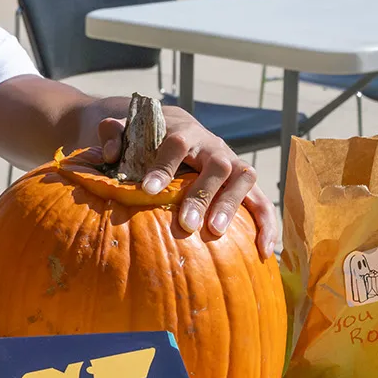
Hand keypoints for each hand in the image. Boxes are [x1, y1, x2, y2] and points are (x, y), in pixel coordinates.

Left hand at [98, 109, 279, 257]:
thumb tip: (110, 152)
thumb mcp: (128, 128)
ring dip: (232, 206)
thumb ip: (114, 132)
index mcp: (183, 131)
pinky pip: (262, 201)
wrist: (175, 126)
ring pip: (243, 179)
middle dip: (203, 194)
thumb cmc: (147, 135)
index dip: (164, 166)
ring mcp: (232, 162)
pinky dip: (267, 224)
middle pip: (217, 165)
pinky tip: (264, 251)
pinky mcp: (243, 182)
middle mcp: (213, 146)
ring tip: (216, 232)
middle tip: (187, 223)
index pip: (176, 145)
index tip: (148, 189)